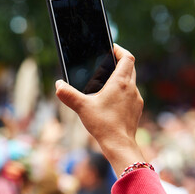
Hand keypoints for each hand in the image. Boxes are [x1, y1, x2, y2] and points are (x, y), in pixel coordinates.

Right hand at [55, 44, 144, 175]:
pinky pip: (131, 94)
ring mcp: (136, 99)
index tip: (112, 48)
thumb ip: (68, 94)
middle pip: (130, 67)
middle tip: (108, 62)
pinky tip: (112, 100)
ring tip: (107, 81)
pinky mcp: (136, 109)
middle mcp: (131, 88)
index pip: (127, 58)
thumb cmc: (103, 124)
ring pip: (131, 81)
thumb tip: (58, 85)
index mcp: (120, 83)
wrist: (120, 145)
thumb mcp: (82, 107)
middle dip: (120, 62)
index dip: (120, 50)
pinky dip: (123, 91)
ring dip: (122, 77)